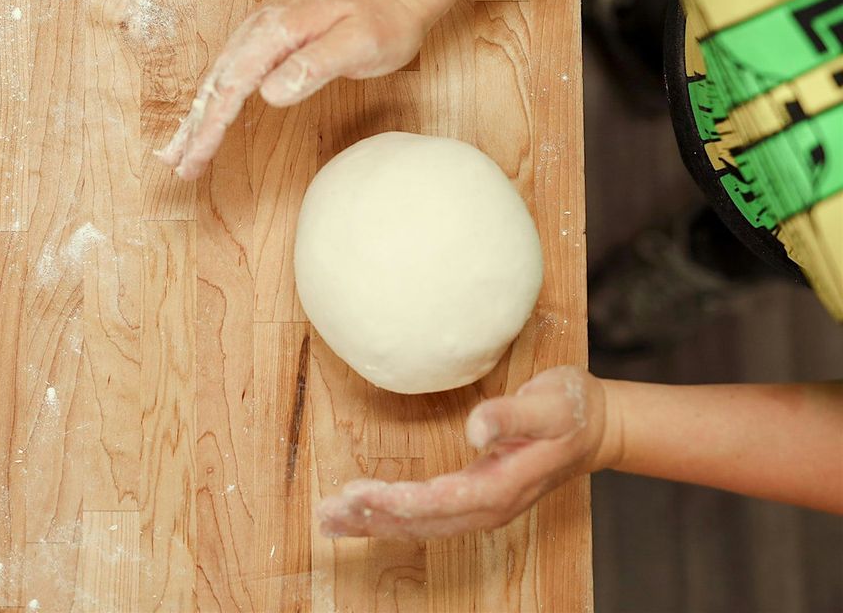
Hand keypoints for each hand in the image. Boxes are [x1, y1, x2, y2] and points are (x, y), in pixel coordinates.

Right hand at [156, 0, 430, 179]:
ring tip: (178, 154)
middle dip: (195, 128)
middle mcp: (260, 29)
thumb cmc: (382, 22)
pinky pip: (231, 75)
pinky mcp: (267, 43)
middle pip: (217, 84)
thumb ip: (314, 65)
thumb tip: (269, 92)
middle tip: (180, 167)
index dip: (212, 124)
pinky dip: (212, 103)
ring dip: (196, 119)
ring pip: (218, 81)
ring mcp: (261, 34)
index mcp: (277, 30)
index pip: (233, 84)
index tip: (197, 155)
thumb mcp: (358, 45)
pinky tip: (203, 121)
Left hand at [318, 366, 616, 538]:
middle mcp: (490, 504)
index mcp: (505, 486)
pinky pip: (427, 514)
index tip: (361, 494)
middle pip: (425, 521)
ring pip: (422, 523)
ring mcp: (483, 505)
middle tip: (329, 511)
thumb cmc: (573, 409)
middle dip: (375, 518)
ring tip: (330, 519)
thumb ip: (512, 415)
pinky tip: (361, 512)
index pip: (444, 501)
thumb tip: (475, 428)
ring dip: (375, 522)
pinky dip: (391, 515)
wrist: (597, 425)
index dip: (400, 501)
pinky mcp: (474, 496)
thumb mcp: (550, 404)